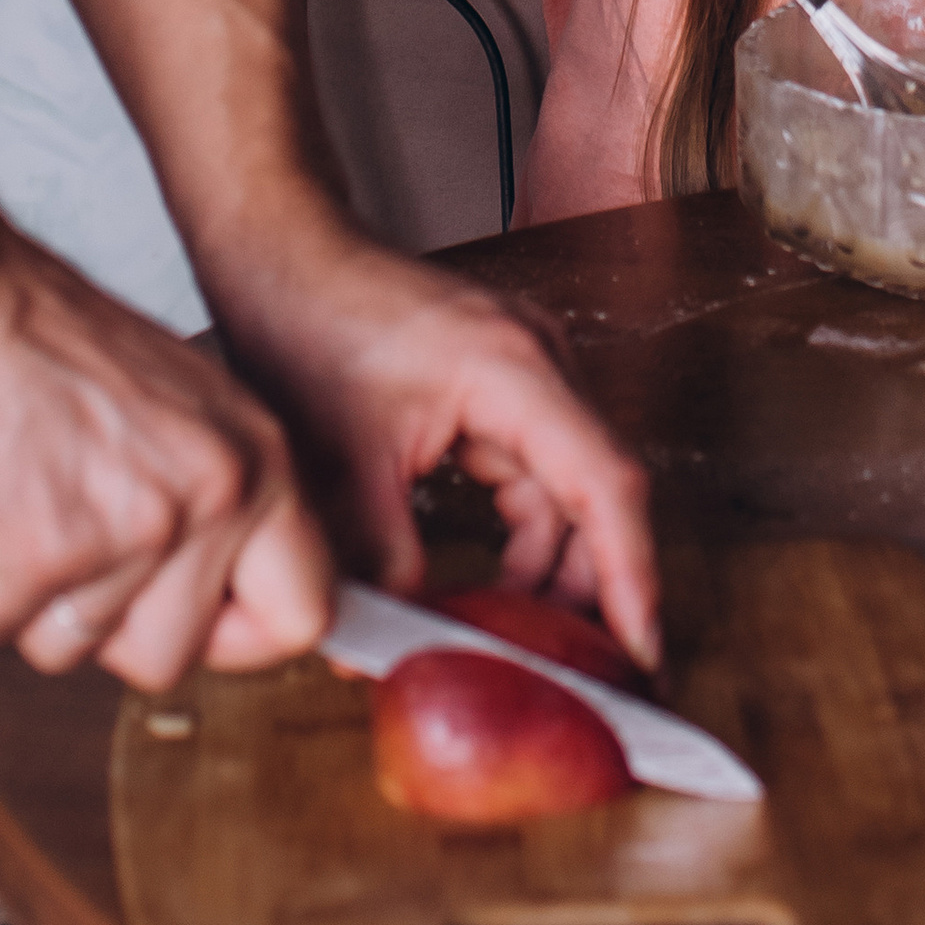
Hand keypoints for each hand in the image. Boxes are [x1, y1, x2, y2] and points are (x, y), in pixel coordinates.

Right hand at [0, 230, 330, 691]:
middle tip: (66, 529)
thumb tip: (234, 601)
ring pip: (68, 651)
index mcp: (256, 457)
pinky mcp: (35, 559)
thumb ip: (215, 497)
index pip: (301, 610)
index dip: (239, 639)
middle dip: (105, 623)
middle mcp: (210, 495)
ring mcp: (128, 532)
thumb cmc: (45, 340)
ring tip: (15, 491)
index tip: (198, 631)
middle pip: (168, 657)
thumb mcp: (181, 405)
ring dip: (26, 595)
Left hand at [209, 217, 658, 669]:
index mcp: (514, 372)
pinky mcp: (501, 382)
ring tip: (527, 641)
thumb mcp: (340, 467)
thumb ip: (382, 566)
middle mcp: (538, 362)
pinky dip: (524, 532)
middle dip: (595, 587)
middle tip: (589, 674)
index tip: (641, 651)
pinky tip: (500, 585)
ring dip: (553, 566)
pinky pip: (535, 471)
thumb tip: (404, 651)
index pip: (605, 485)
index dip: (631, 576)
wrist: (282, 251)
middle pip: (599, 490)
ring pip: (568, 487)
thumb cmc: (308, 327)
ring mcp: (525, 367)